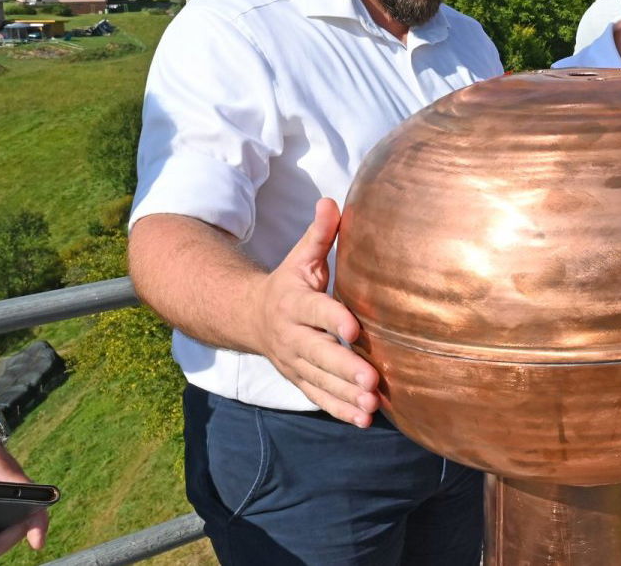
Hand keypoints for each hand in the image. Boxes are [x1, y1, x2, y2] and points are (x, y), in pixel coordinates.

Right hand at [253, 199, 380, 426]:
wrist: (248, 316)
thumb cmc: (288, 283)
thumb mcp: (299, 257)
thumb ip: (318, 234)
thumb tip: (330, 200)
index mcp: (294, 302)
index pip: (316, 311)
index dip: (334, 318)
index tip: (353, 327)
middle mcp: (292, 335)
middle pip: (319, 353)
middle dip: (345, 368)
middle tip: (372, 381)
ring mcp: (294, 361)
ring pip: (319, 380)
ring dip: (345, 395)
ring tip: (372, 406)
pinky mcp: (298, 378)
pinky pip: (318, 396)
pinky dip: (339, 410)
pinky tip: (364, 420)